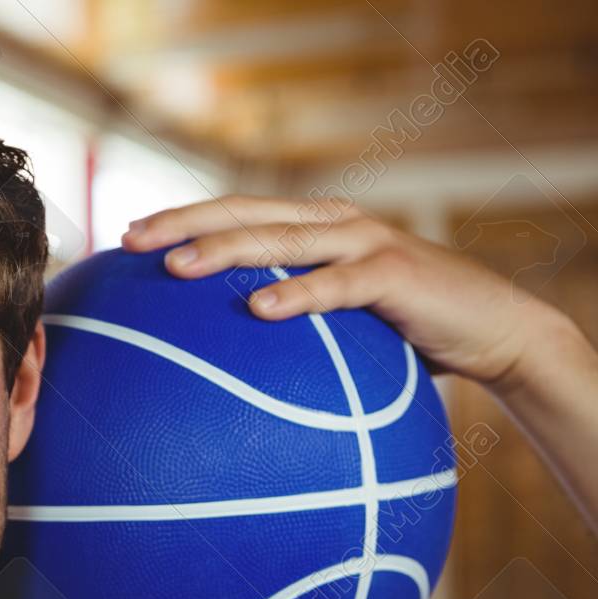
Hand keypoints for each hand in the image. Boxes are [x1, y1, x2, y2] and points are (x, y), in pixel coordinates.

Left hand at [121, 195, 575, 390]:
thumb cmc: (400, 333)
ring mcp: (364, 243)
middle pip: (245, 213)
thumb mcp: (334, 324)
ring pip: (281, 239)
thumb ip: (286, 326)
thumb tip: (215, 367)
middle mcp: (332, 223)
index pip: (234, 213)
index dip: (181, 218)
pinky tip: (259, 310)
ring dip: (225, 249)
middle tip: (130, 241)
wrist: (491, 330)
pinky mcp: (395, 274)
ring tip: (176, 267)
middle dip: (183, 223)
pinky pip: (338, 284)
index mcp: (311, 227)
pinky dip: (299, 295)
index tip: (125, 238)